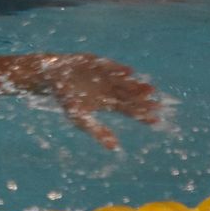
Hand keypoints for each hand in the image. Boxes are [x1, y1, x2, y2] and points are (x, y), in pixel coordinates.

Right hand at [45, 53, 160, 149]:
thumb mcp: (79, 119)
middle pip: (131, 96)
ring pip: (125, 82)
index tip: (155, 120)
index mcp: (109, 102)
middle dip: (144, 101)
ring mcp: (106, 75)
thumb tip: (114, 148)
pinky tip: (130, 73)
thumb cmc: (66, 99)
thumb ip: (97, 131)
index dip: (142, 115)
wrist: (52, 76)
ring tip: (150, 90)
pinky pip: (111, 67)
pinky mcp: (99, 63)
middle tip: (157, 105)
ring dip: (137, 85)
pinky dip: (120, 70)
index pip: (129, 110)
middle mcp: (111, 88)